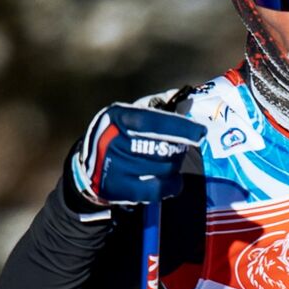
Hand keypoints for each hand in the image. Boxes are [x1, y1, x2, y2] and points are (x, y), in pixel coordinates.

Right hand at [70, 89, 205, 206]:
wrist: (88, 166)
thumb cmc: (119, 135)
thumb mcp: (131, 114)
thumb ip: (157, 106)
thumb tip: (186, 98)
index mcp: (119, 116)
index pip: (155, 121)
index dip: (181, 127)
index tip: (201, 132)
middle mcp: (113, 139)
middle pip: (163, 147)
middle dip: (178, 149)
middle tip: (179, 149)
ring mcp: (114, 165)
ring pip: (163, 168)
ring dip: (174, 166)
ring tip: (170, 163)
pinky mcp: (117, 188)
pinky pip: (156, 189)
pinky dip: (171, 185)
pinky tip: (173, 181)